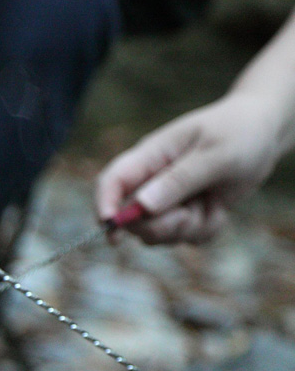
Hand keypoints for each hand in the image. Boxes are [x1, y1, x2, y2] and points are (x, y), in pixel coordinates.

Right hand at [96, 92, 288, 244]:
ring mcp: (168, 201)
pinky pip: (185, 238)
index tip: (112, 230)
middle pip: (133, 221)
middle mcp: (151, 181)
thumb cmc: (240, 132)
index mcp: (150, 158)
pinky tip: (219, 207)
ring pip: (158, 234)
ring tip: (212, 202)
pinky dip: (206, 230)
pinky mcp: (186, 215)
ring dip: (189, 228)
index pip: (112, 182)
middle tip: (192, 211)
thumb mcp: (216, 153)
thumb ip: (179, 180)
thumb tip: (143, 206)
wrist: (265, 135)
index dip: (104, 206)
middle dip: (162, 225)